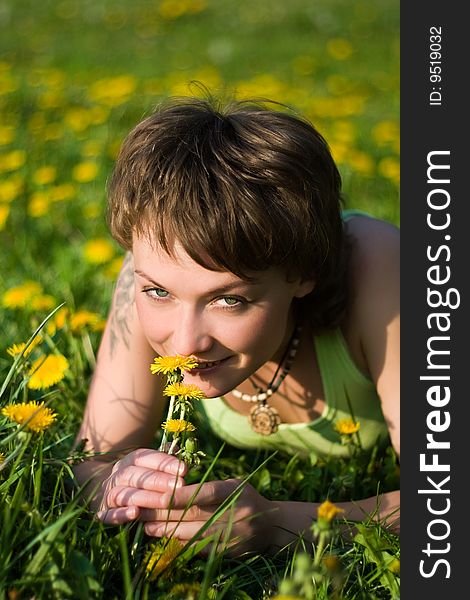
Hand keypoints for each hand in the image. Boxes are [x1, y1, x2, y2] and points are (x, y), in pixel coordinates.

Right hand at [97, 448, 186, 524]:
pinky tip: (135, 513)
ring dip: (145, 498)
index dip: (164, 462)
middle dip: (158, 480)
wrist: (111, 497)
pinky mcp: (103, 513)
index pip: (145, 457)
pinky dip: (121, 514)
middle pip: (135, 475)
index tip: (184, 469)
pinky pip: (108, 514)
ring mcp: (108, 494)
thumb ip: (164, 459)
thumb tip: (177, 447)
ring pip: (123, 493)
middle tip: (179, 485)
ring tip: (165, 502)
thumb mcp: (152, 468)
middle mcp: (118, 474)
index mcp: (130, 461)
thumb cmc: (142, 480)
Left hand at [141, 479, 278, 555]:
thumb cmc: (246, 498)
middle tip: (143, 513)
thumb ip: (210, 486)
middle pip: (194, 515)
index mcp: (234, 492)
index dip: (183, 495)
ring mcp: (231, 535)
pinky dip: (181, 544)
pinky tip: (166, 540)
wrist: (272, 526)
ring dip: (167, 532)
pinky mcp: (228, 552)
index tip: (161, 496)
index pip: (206, 493)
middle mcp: (234, 513)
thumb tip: (178, 488)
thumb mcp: (234, 484)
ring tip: (148, 528)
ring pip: (193, 534)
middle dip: (165, 514)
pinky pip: (199, 549)